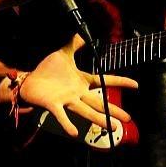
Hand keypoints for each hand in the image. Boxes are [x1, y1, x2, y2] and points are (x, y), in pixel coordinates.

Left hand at [20, 35, 137, 136]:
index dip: (120, 82)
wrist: (29, 80)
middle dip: (113, 111)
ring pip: (86, 111)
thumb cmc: (47, 70)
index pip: (104, 80)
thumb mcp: (63, 53)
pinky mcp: (54, 104)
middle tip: (128, 119)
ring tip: (112, 128)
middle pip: (99, 102)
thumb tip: (83, 33)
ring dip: (99, 119)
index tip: (135, 85)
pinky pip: (62, 115)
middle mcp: (77, 93)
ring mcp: (67, 100)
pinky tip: (75, 133)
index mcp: (81, 81)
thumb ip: (74, 44)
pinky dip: (68, 124)